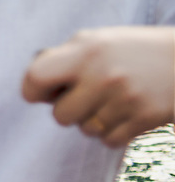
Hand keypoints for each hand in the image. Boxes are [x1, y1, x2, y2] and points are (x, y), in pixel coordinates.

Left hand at [22, 26, 174, 147]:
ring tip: (111, 101)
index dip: (34, 89)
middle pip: (60, 115)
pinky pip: (109, 141)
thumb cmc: (131, 50)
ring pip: (86, 130)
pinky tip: (126, 113)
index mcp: (86, 50)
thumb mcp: (95, 40)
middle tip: (86, 97)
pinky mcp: (146, 118)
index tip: (44, 92)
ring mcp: (126, 99)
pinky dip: (113, 132)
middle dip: (69, 110)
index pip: (36, 78)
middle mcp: (103, 75)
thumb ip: (63, 59)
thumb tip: (34, 89)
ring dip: (93, 121)